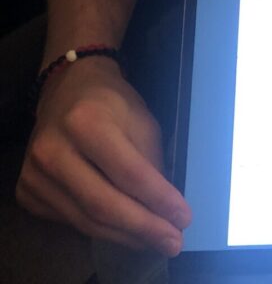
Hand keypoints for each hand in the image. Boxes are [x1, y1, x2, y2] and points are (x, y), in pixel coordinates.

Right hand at [16, 57, 191, 255]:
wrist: (68, 89)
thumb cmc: (111, 102)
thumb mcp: (141, 120)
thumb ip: (151, 163)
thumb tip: (166, 208)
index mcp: (86, 122)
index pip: (129, 173)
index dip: (159, 200)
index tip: (183, 218)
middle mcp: (53, 150)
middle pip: (103, 204)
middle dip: (143, 228)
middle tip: (173, 241)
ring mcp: (34, 174)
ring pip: (86, 221)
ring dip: (125, 235)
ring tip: (154, 240)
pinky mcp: (27, 192)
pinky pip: (70, 221)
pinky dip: (101, 230)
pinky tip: (124, 231)